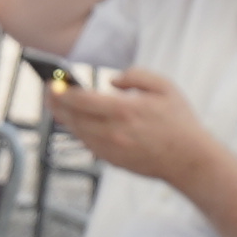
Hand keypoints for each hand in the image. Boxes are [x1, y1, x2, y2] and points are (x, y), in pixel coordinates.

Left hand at [42, 69, 213, 185]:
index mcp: (124, 110)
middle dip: (56, 104)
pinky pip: (87, 144)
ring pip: (77, 132)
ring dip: (64, 118)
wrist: (188, 160)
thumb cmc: (179, 122)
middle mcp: (113, 132)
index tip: (54, 83)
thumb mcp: (165, 88)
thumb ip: (137, 76)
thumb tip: (112, 80)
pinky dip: (78, 132)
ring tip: (57, 105)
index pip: (81, 100)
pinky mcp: (112, 160)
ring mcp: (111, 149)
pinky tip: (75, 122)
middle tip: (48, 92)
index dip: (63, 92)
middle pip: (73, 118)